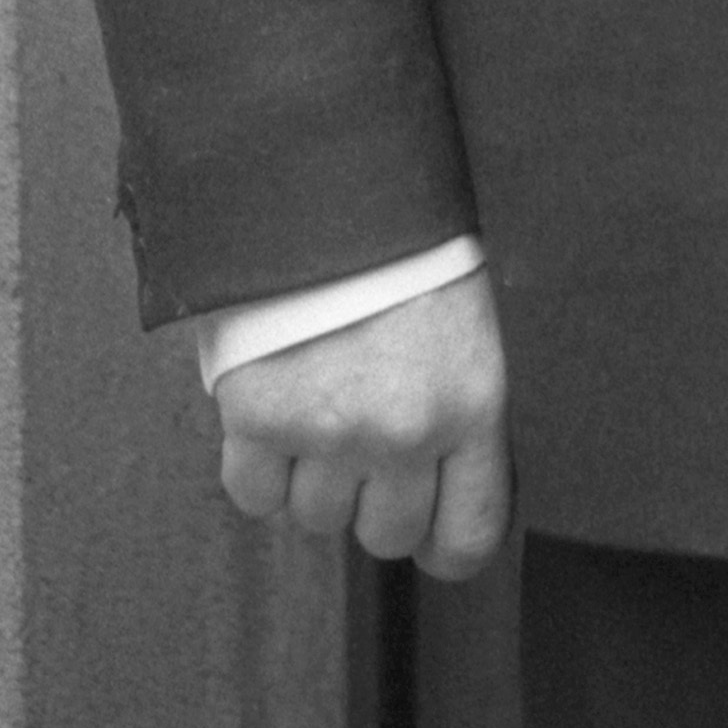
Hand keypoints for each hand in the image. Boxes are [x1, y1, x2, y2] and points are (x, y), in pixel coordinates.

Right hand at [212, 267, 510, 578]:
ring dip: (315, 479)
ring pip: (316, 517)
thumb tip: (445, 481)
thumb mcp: (469, 324)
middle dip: (375, 499)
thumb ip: (458, 407)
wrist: (335, 184)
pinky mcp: (259, 416)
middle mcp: (404, 431)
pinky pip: (254, 493)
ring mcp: (328, 430)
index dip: (444, 543)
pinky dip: (259, 467)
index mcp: (474, 404)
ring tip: (323, 406)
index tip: (431, 528)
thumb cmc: (410, 246)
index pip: (469, 535)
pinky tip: (276, 414)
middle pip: (384, 534)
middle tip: (368, 440)